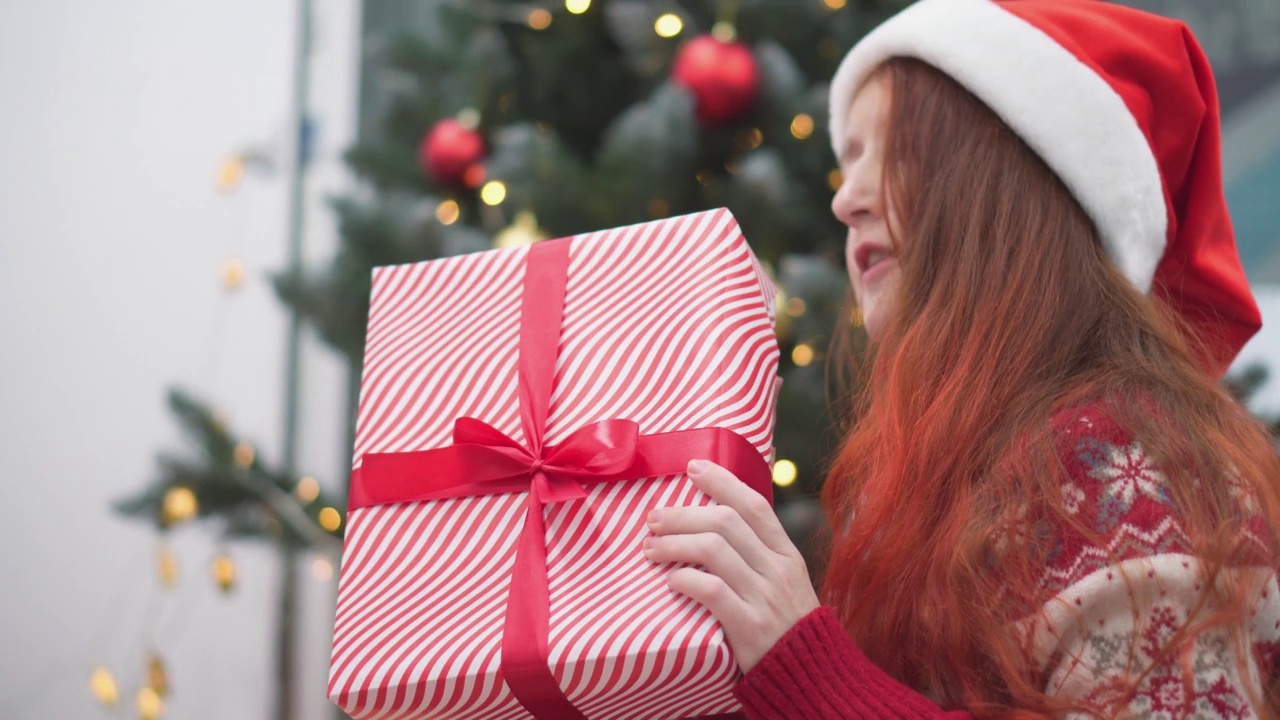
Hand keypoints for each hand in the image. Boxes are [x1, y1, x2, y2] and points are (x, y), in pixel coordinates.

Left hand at [643, 459, 819, 672]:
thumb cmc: (788, 628)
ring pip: (713, 550)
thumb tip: (718, 523)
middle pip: (725, 522)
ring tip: (651, 549)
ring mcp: (764, 597)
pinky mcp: (750, 627)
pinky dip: (685, 580)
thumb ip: (759, 556)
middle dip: (683, 513)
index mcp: (787, 555)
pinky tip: (671, 581)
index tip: (692, 468)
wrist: (812, 678)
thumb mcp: (785, 584)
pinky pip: (712, 591)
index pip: (754, 505)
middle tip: (654, 518)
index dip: (721, 482)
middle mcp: (777, 570)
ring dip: (674, 544)